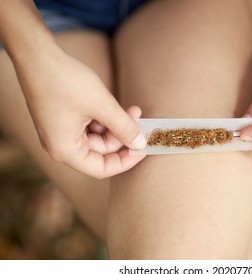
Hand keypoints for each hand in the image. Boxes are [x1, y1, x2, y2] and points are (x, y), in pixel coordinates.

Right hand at [15, 47, 145, 177]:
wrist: (37, 55)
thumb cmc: (65, 81)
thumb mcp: (102, 106)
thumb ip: (124, 127)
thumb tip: (140, 143)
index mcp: (65, 150)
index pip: (101, 169)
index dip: (125, 161)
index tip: (143, 149)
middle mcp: (60, 145)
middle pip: (101, 151)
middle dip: (122, 135)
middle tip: (139, 118)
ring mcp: (61, 131)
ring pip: (98, 136)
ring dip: (115, 124)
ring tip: (131, 109)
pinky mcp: (64, 118)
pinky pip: (89, 125)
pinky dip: (104, 117)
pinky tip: (113, 104)